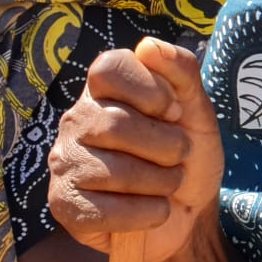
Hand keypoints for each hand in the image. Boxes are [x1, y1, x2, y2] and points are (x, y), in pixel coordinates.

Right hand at [49, 38, 223, 261]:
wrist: (190, 215)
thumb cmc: (188, 158)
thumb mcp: (197, 112)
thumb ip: (181, 73)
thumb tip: (149, 46)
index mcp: (104, 92)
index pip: (108, 68)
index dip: (150, 90)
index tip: (173, 112)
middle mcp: (76, 122)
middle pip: (115, 123)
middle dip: (166, 146)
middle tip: (178, 157)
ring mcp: (65, 163)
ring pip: (114, 171)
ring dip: (160, 183)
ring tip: (166, 185)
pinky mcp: (64, 206)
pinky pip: (105, 211)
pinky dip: (146, 214)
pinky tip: (153, 211)